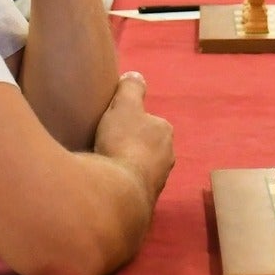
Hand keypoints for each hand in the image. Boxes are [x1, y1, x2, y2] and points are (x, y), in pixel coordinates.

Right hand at [94, 72, 174, 200]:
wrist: (120, 190)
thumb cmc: (123, 142)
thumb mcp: (124, 106)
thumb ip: (131, 89)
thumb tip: (136, 75)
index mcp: (164, 131)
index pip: (150, 121)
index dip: (132, 121)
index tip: (114, 125)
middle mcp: (168, 156)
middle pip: (147, 145)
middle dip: (131, 145)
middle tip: (108, 145)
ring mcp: (159, 180)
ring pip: (142, 167)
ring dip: (128, 165)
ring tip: (106, 165)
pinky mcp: (146, 199)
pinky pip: (134, 185)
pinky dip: (123, 182)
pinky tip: (109, 183)